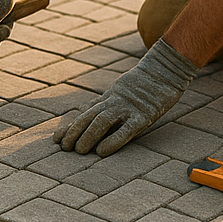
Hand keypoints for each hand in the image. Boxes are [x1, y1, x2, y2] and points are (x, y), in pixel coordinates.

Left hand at [54, 39, 196, 155]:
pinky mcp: (143, 116)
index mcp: (109, 97)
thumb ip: (105, 101)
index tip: (56, 138)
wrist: (166, 70)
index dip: (70, 126)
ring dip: (88, 136)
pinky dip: (112, 141)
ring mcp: (128, 108)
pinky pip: (125, 130)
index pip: (86, 113)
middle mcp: (114, 101)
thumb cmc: (144, 83)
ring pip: (102, 121)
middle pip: (89, 116)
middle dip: (74, 132)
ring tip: (79, 151)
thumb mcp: (120, 90)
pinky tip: (102, 151)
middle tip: (64, 147)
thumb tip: (86, 111)